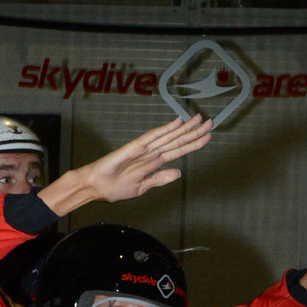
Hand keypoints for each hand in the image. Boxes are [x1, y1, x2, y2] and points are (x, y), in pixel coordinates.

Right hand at [39, 115, 211, 216]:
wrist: (95, 187)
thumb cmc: (114, 187)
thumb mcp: (142, 187)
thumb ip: (159, 179)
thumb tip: (178, 173)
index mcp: (153, 163)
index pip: (178, 151)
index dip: (193, 144)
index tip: (208, 137)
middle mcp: (151, 153)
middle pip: (177, 141)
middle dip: (194, 132)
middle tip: (211, 122)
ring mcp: (143, 149)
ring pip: (168, 137)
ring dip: (184, 128)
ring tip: (199, 119)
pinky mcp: (133, 148)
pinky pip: (151, 137)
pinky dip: (164, 129)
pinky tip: (176, 122)